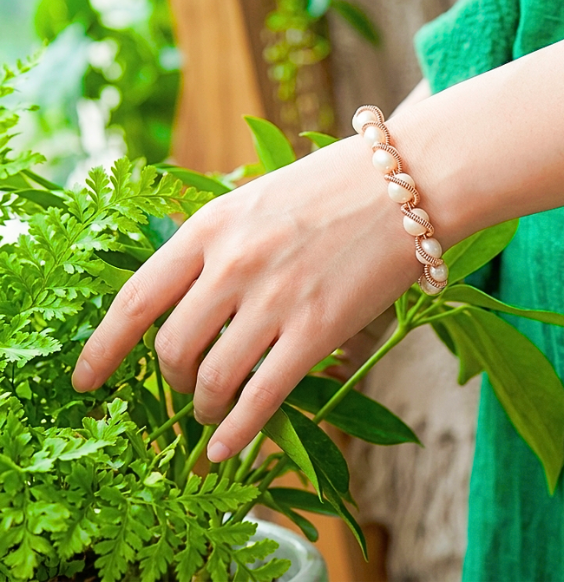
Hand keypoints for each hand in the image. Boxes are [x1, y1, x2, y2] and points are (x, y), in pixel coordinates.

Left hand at [72, 135, 420, 461]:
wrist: (408, 183)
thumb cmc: (334, 186)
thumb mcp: (257, 199)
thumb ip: (217, 244)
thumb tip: (187, 297)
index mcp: (212, 225)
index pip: (136, 297)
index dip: (103, 347)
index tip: (86, 380)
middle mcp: (234, 263)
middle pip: (171, 348)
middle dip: (169, 383)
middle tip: (184, 391)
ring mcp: (275, 298)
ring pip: (212, 380)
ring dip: (203, 410)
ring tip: (210, 416)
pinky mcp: (319, 329)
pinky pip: (263, 397)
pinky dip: (237, 433)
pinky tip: (227, 449)